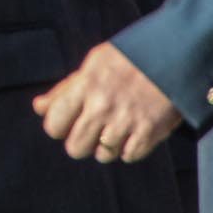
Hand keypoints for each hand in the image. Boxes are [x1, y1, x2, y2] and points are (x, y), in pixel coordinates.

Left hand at [35, 42, 181, 162]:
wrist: (173, 57)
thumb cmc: (127, 61)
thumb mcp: (92, 66)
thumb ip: (64, 89)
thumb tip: (38, 108)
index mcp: (84, 86)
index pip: (53, 125)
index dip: (57, 127)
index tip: (65, 123)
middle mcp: (102, 106)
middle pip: (75, 148)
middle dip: (79, 142)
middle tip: (89, 129)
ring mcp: (126, 121)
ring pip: (102, 155)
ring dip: (105, 145)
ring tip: (114, 127)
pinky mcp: (150, 133)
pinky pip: (128, 156)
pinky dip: (129, 148)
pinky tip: (132, 131)